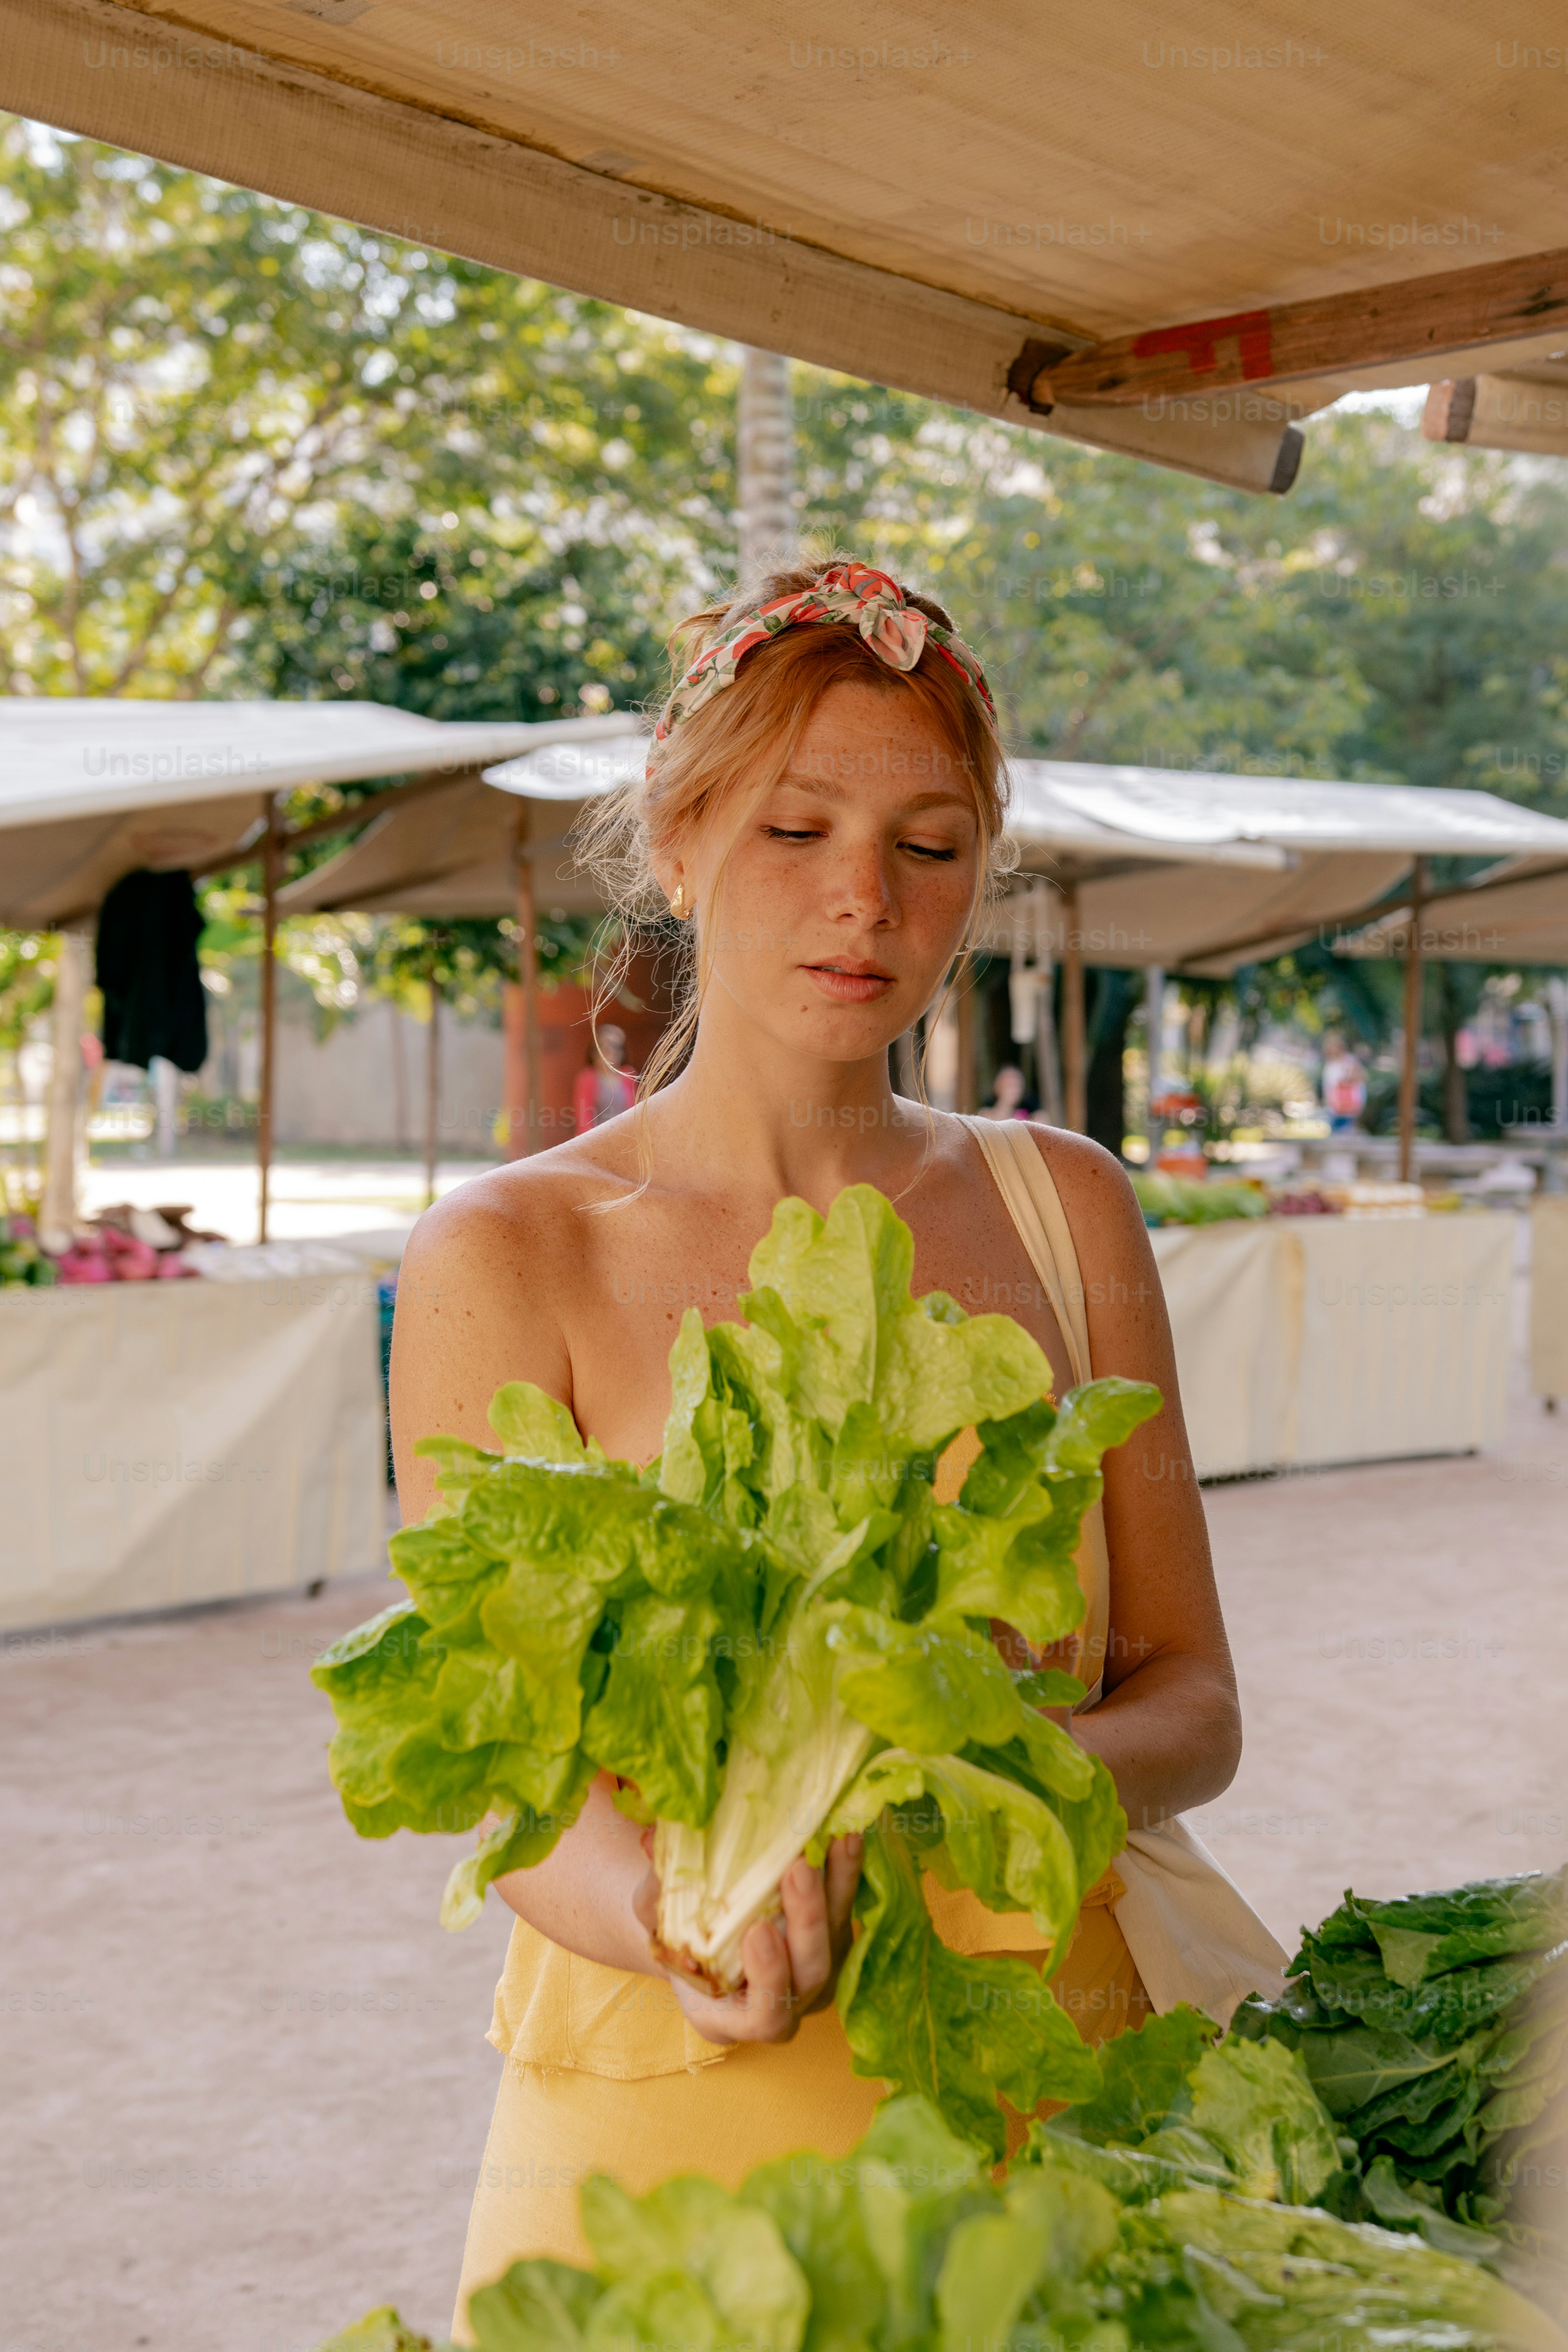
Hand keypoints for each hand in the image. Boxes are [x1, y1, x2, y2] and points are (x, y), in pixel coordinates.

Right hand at [631, 1835, 862, 2046]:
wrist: (699, 1934)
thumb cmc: (671, 1934)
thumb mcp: (653, 1918)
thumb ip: (653, 1890)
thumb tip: (651, 1839)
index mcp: (733, 2017)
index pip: (766, 2015)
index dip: (770, 1979)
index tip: (758, 1931)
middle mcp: (783, 2006)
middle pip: (812, 1976)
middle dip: (808, 1922)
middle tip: (798, 1870)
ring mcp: (813, 1977)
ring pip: (838, 1942)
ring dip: (837, 1891)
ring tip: (834, 1840)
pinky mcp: (831, 1942)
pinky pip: (846, 1912)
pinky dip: (847, 1875)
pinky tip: (847, 1834)